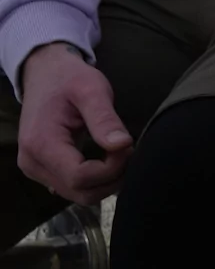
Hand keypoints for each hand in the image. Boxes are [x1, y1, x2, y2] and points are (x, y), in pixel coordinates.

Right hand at [17, 43, 130, 203]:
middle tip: (127, 152)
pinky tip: (107, 161)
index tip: (128, 146)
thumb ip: (105, 118)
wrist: (45, 74)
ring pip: (78, 195)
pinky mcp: (42, 170)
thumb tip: (123, 145)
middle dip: (112, 178)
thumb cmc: (69, 78)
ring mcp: (35, 170)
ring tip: (119, 154)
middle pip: (80, 192)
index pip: (80, 177)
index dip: (111, 168)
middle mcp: (32, 163)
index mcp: (41, 143)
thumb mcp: (91, 89)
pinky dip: (95, 181)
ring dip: (105, 182)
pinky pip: (72, 188)